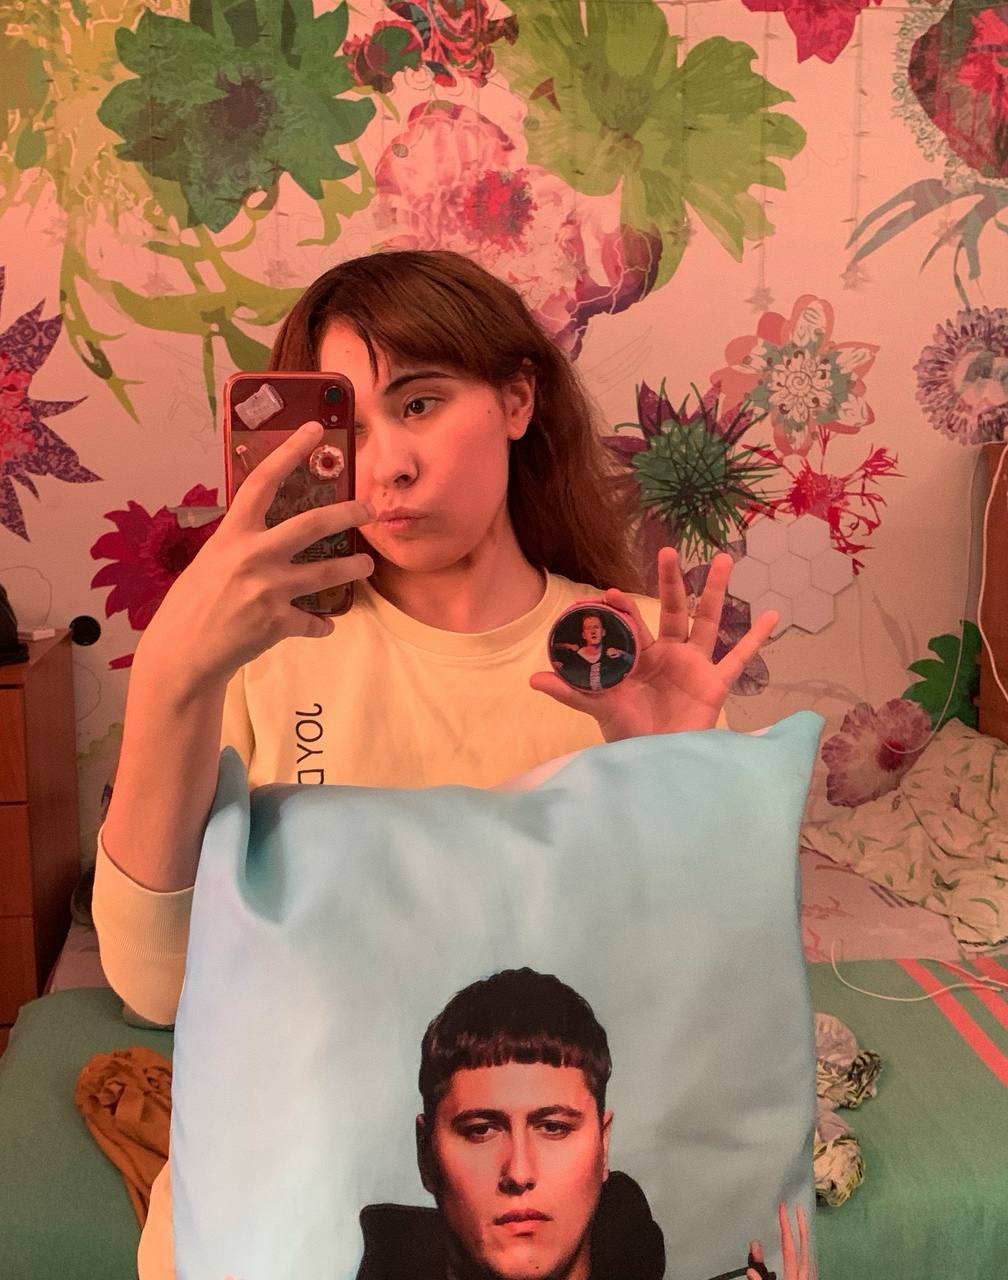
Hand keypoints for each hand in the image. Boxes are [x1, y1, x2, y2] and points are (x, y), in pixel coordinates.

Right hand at [136, 421, 374, 685]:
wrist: (183, 652)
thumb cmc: (194, 604)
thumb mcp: (212, 560)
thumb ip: (243, 544)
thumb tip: (272, 533)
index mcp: (232, 534)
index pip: (263, 482)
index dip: (289, 452)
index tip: (313, 429)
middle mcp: (252, 555)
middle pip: (312, 524)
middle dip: (347, 514)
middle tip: (369, 510)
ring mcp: (267, 589)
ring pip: (326, 572)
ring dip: (353, 568)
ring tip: (366, 565)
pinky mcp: (277, 622)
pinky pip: (314, 621)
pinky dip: (320, 624)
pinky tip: (323, 624)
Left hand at [530, 547, 776, 740]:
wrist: (657, 762)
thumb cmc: (628, 734)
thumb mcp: (599, 708)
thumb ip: (571, 691)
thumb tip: (532, 679)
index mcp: (639, 657)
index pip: (631, 626)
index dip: (622, 609)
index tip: (610, 591)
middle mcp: (668, 654)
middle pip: (672, 611)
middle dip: (670, 582)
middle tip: (669, 551)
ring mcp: (694, 665)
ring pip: (708, 622)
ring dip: (716, 592)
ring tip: (724, 560)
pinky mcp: (716, 683)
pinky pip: (739, 658)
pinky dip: (756, 639)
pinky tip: (772, 615)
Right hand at [747, 1203, 814, 1279]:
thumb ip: (760, 1270)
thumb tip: (754, 1247)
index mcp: (792, 1275)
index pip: (788, 1244)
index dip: (785, 1224)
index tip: (783, 1208)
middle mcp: (803, 1276)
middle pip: (804, 1246)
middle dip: (801, 1225)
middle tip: (799, 1208)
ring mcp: (809, 1279)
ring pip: (810, 1254)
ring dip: (806, 1237)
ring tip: (803, 1224)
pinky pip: (811, 1264)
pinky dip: (808, 1252)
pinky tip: (807, 1250)